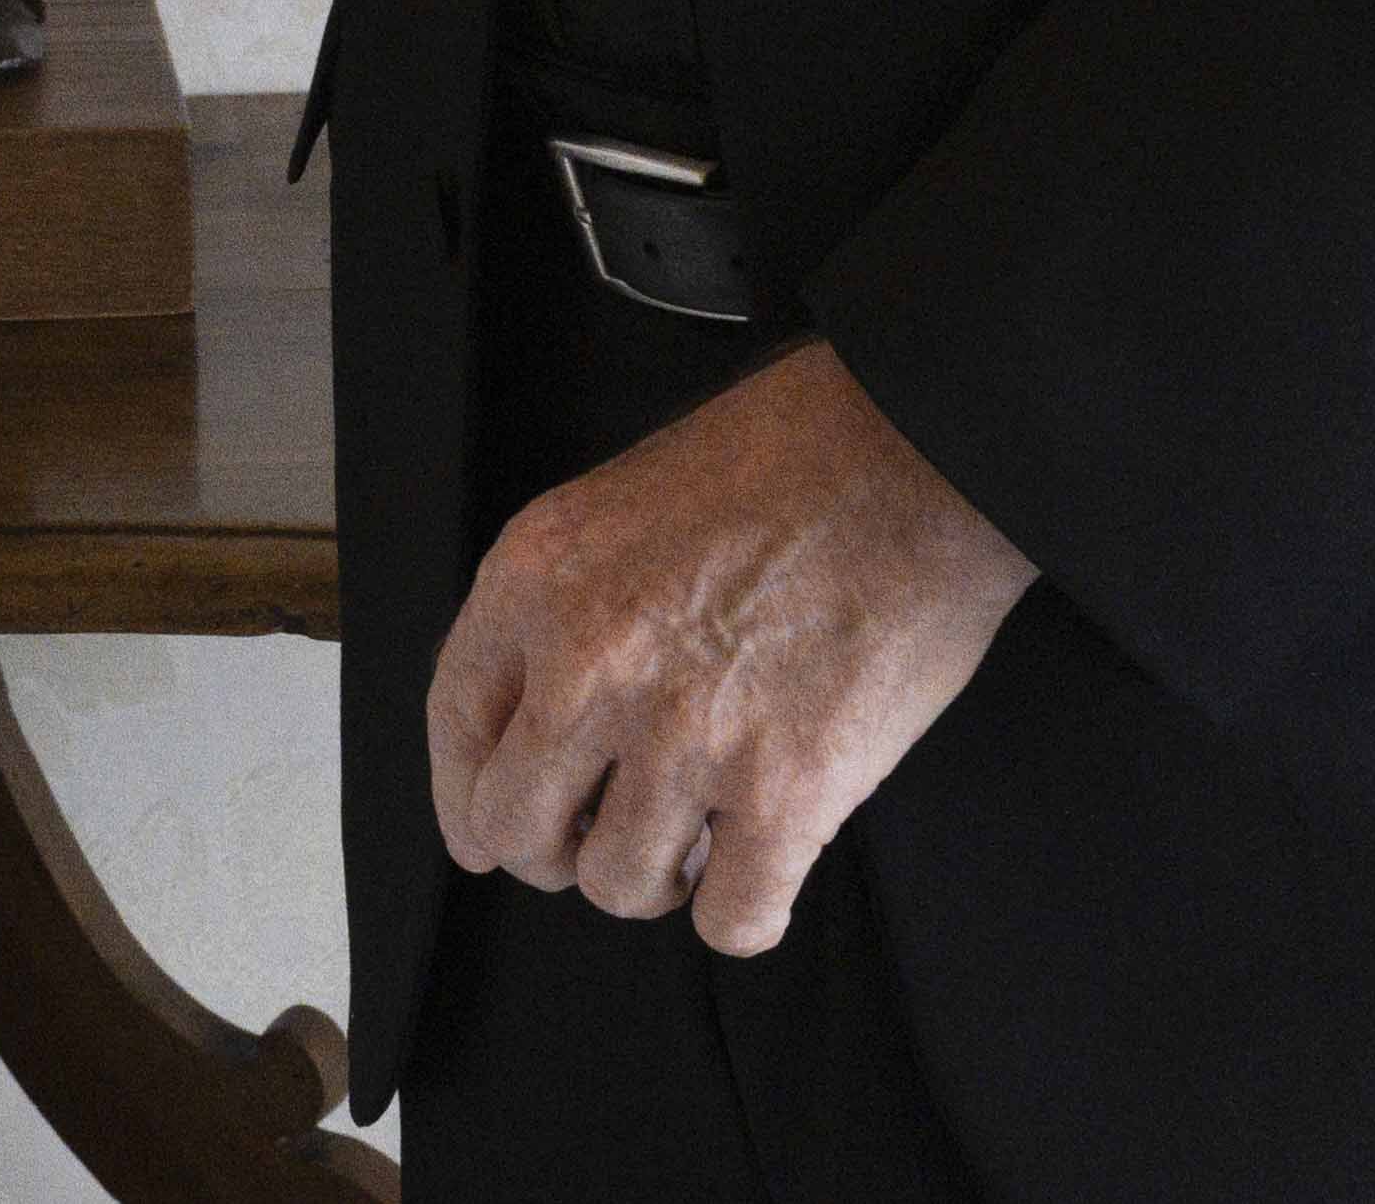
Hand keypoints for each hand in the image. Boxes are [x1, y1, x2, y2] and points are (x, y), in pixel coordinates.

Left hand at [426, 342, 1031, 955]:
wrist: (919, 452)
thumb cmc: (791, 459)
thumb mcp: (621, 506)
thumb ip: (565, 610)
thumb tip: (541, 724)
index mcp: (538, 580)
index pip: (456, 726)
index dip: (467, 799)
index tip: (487, 832)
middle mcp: (591, 663)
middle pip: (516, 829)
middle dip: (558, 850)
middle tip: (608, 834)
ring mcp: (684, 734)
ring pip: (617, 887)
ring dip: (658, 880)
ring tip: (702, 836)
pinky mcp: (785, 793)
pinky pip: (729, 922)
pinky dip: (743, 915)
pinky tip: (764, 871)